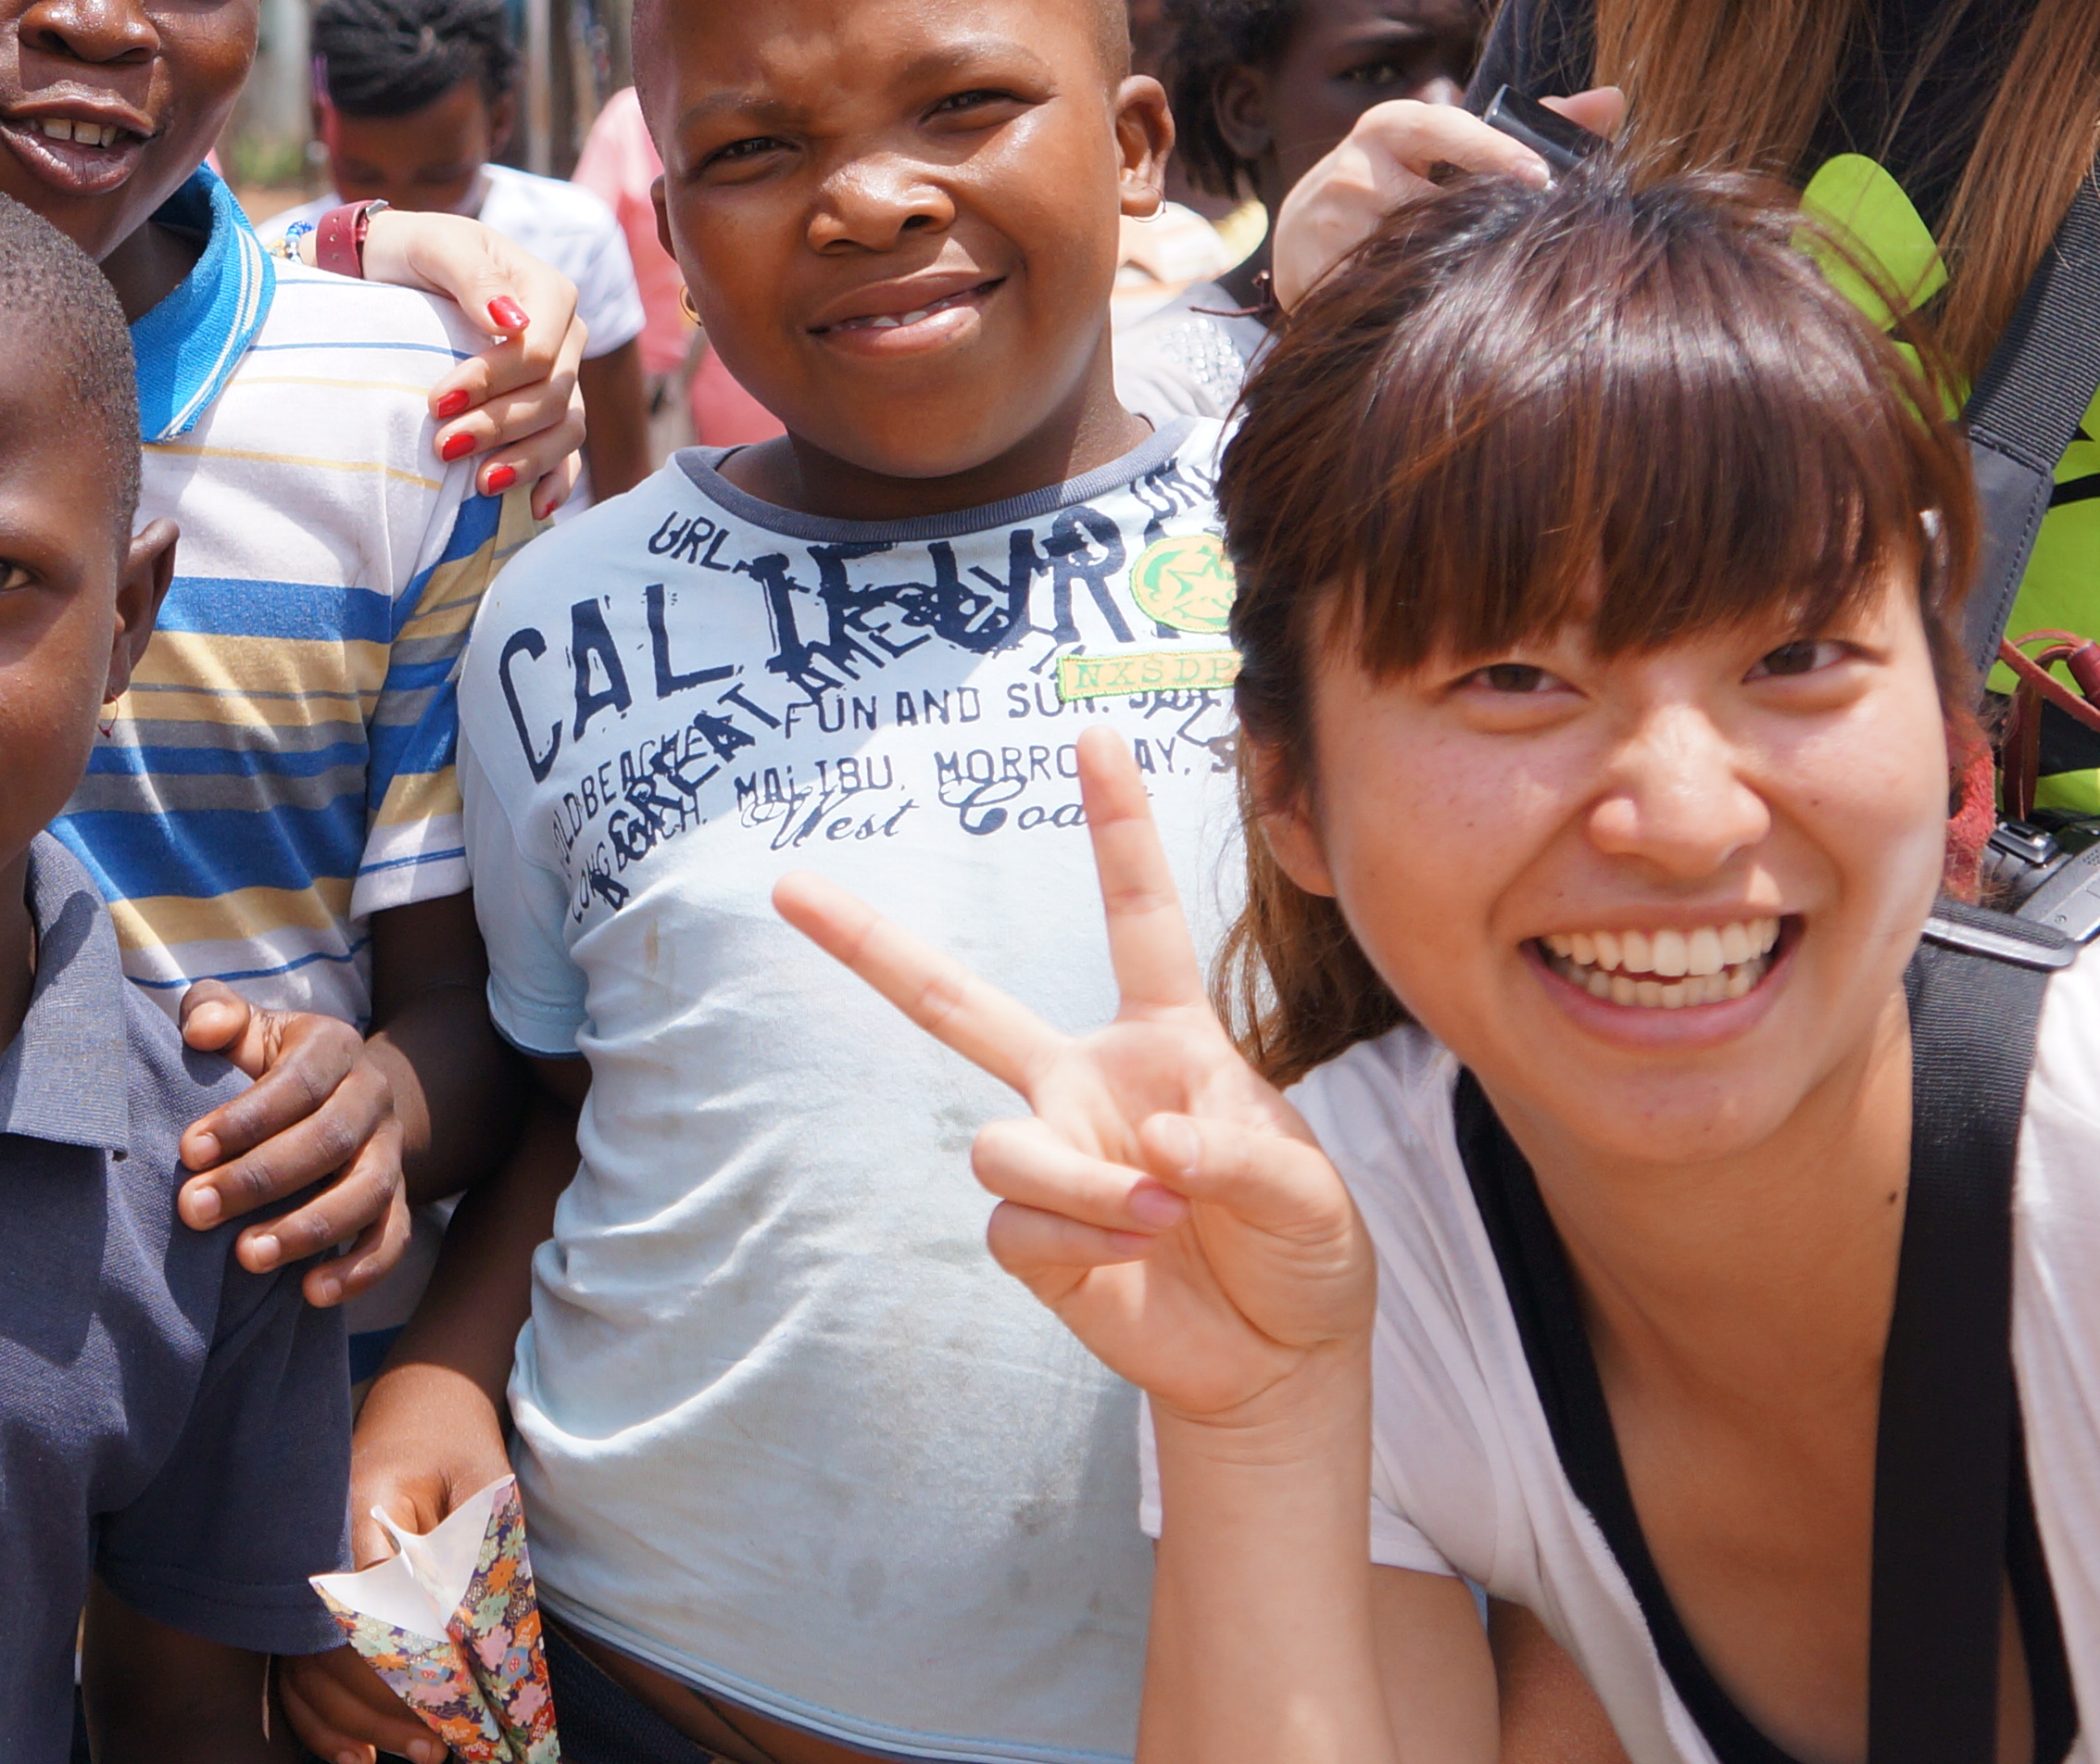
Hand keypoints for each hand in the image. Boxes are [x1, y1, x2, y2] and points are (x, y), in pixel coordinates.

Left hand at [172, 987, 410, 1307]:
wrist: (341, 1091)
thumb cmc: (268, 1060)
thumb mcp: (245, 1026)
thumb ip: (214, 1012)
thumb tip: (200, 1030)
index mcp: (333, 1046)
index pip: (295, 1083)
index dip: (244, 1119)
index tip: (188, 1150)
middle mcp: (372, 1097)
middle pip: (328, 1141)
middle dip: (258, 1180)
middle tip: (194, 1210)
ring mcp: (391, 1152)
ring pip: (366, 1193)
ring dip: (307, 1229)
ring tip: (247, 1257)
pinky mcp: (398, 1200)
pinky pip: (392, 1239)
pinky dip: (359, 1270)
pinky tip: (311, 1293)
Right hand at [277, 1356, 515, 1763]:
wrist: (420, 1406)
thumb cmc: (458, 1448)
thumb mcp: (483, 1490)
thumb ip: (474, 1558)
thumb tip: (467, 1644)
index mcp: (354, 1511)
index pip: (371, 1608)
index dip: (408, 1667)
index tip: (456, 1706)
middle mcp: (316, 1549)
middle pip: (330, 1651)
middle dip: (386, 1709)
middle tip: (444, 1747)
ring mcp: (305, 1575)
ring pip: (309, 1670)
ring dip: (359, 1723)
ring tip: (422, 1752)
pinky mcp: (310, 1598)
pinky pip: (299, 1669)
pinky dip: (324, 1718)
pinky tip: (361, 1753)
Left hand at [356, 211, 587, 520]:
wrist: (393, 270)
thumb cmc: (414, 252)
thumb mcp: (435, 245)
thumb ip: (473, 276)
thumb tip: (510, 321)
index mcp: (547, 290)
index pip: (542, 348)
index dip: (495, 380)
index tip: (438, 399)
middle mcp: (566, 335)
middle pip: (552, 393)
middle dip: (499, 425)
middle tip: (442, 446)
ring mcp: (559, 376)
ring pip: (565, 428)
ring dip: (525, 459)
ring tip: (480, 483)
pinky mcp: (543, 409)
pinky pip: (567, 451)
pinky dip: (555, 480)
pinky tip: (535, 507)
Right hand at [771, 726, 1370, 1428]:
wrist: (1279, 1365)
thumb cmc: (1306, 1256)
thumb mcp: (1311, 1195)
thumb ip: (1239, 1154)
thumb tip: (1148, 1143)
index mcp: (1166, 1040)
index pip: (1138, 919)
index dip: (1117, 827)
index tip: (1094, 734)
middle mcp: (1086, 1084)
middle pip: (957, 1005)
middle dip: (869, 946)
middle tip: (788, 887)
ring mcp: (1052, 1159)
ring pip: (998, 1143)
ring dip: (1079, 1178)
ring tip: (1157, 1214)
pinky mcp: (1034, 1240)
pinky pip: (1013, 1222)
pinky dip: (1078, 1238)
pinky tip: (1131, 1255)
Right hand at [1265, 88, 1622, 309]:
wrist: (1304, 240)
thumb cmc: (1399, 189)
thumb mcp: (1454, 151)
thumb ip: (1534, 129)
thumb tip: (1614, 99)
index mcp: (1392, 127)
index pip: (1446, 129)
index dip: (1494, 153)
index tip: (1541, 180)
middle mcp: (1353, 167)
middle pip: (1432, 197)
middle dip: (1477, 224)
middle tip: (1524, 247)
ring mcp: (1327, 220)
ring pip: (1406, 248)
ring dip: (1446, 268)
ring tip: (1480, 283)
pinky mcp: (1311, 269)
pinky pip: (1375, 288)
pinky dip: (1410, 299)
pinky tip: (1432, 308)